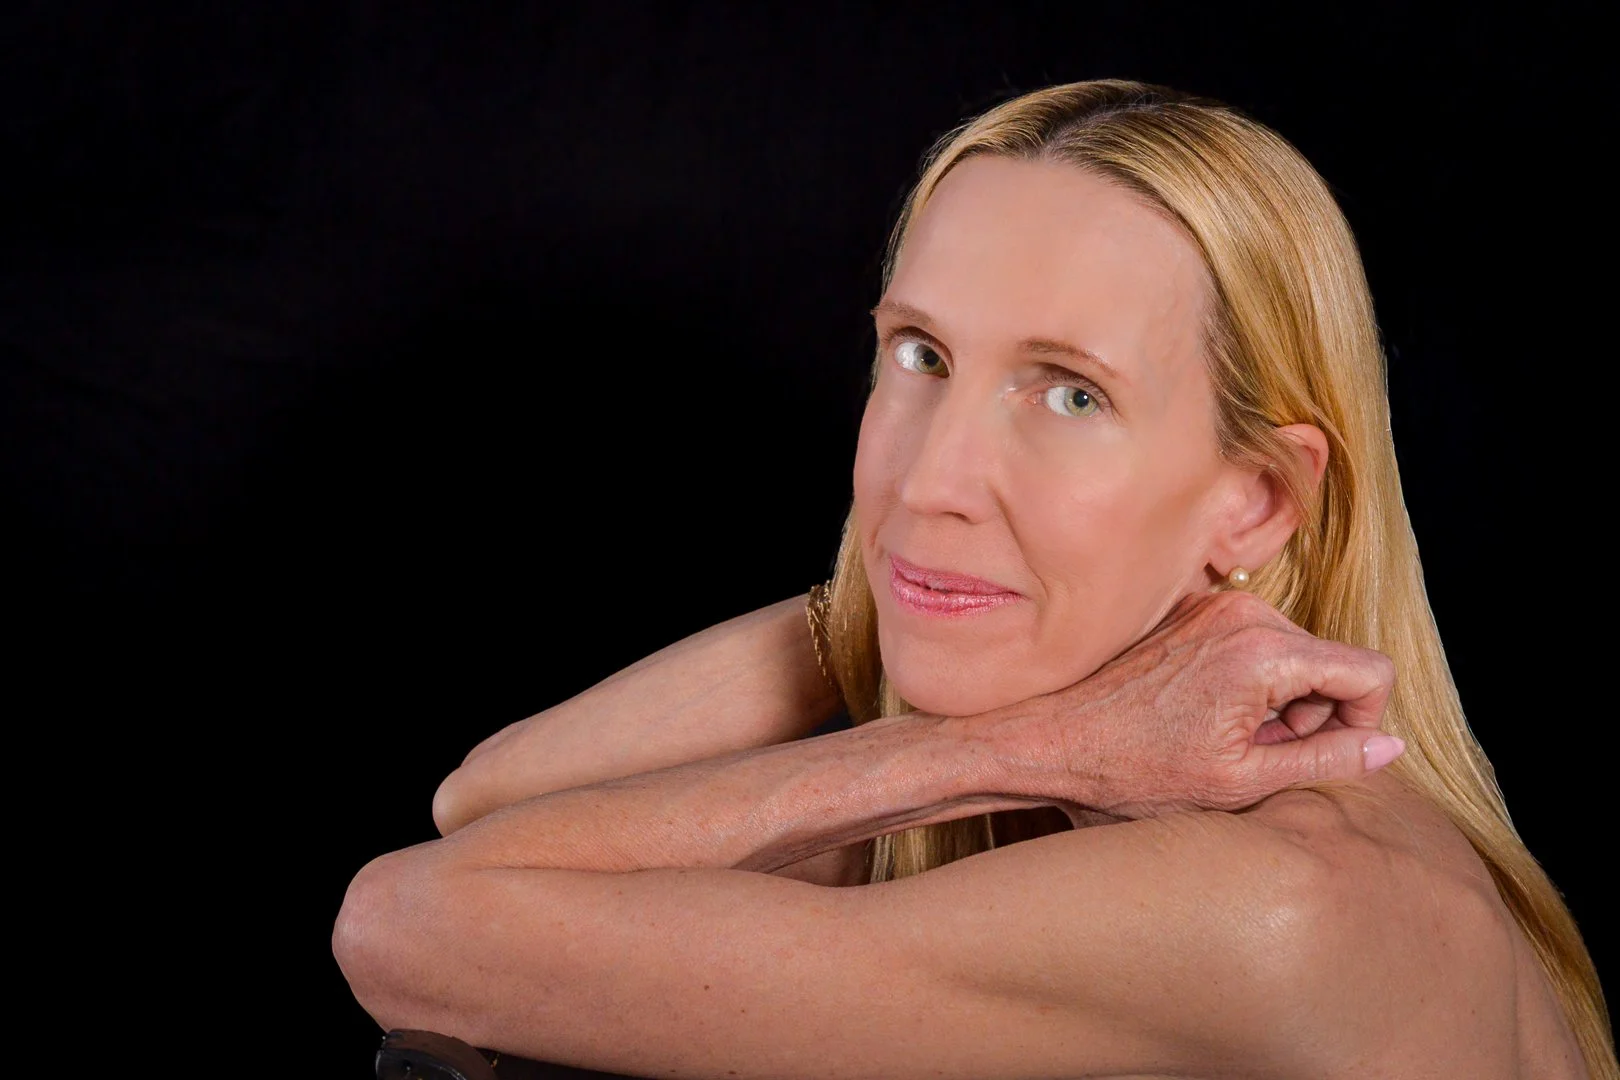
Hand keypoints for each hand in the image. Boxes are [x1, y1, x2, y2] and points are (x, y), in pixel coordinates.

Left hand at [981, 590, 1402, 819]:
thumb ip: (1326, 760)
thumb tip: (1389, 748)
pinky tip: (1207, 715)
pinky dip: (1250, 680)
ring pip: (1296, 653)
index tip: (1323, 753)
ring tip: (1230, 738)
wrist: (1053, 741)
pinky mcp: (1191, 611)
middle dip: (1316, 712)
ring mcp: (1213, 606)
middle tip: (1263, 754)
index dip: (1362, 722)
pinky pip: (1255, 642)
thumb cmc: (1136, 771)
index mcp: (1262, 649)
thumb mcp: (1242, 783)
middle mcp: (1242, 612)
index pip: (1370, 671)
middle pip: (1332, 660)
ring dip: (1282, 700)